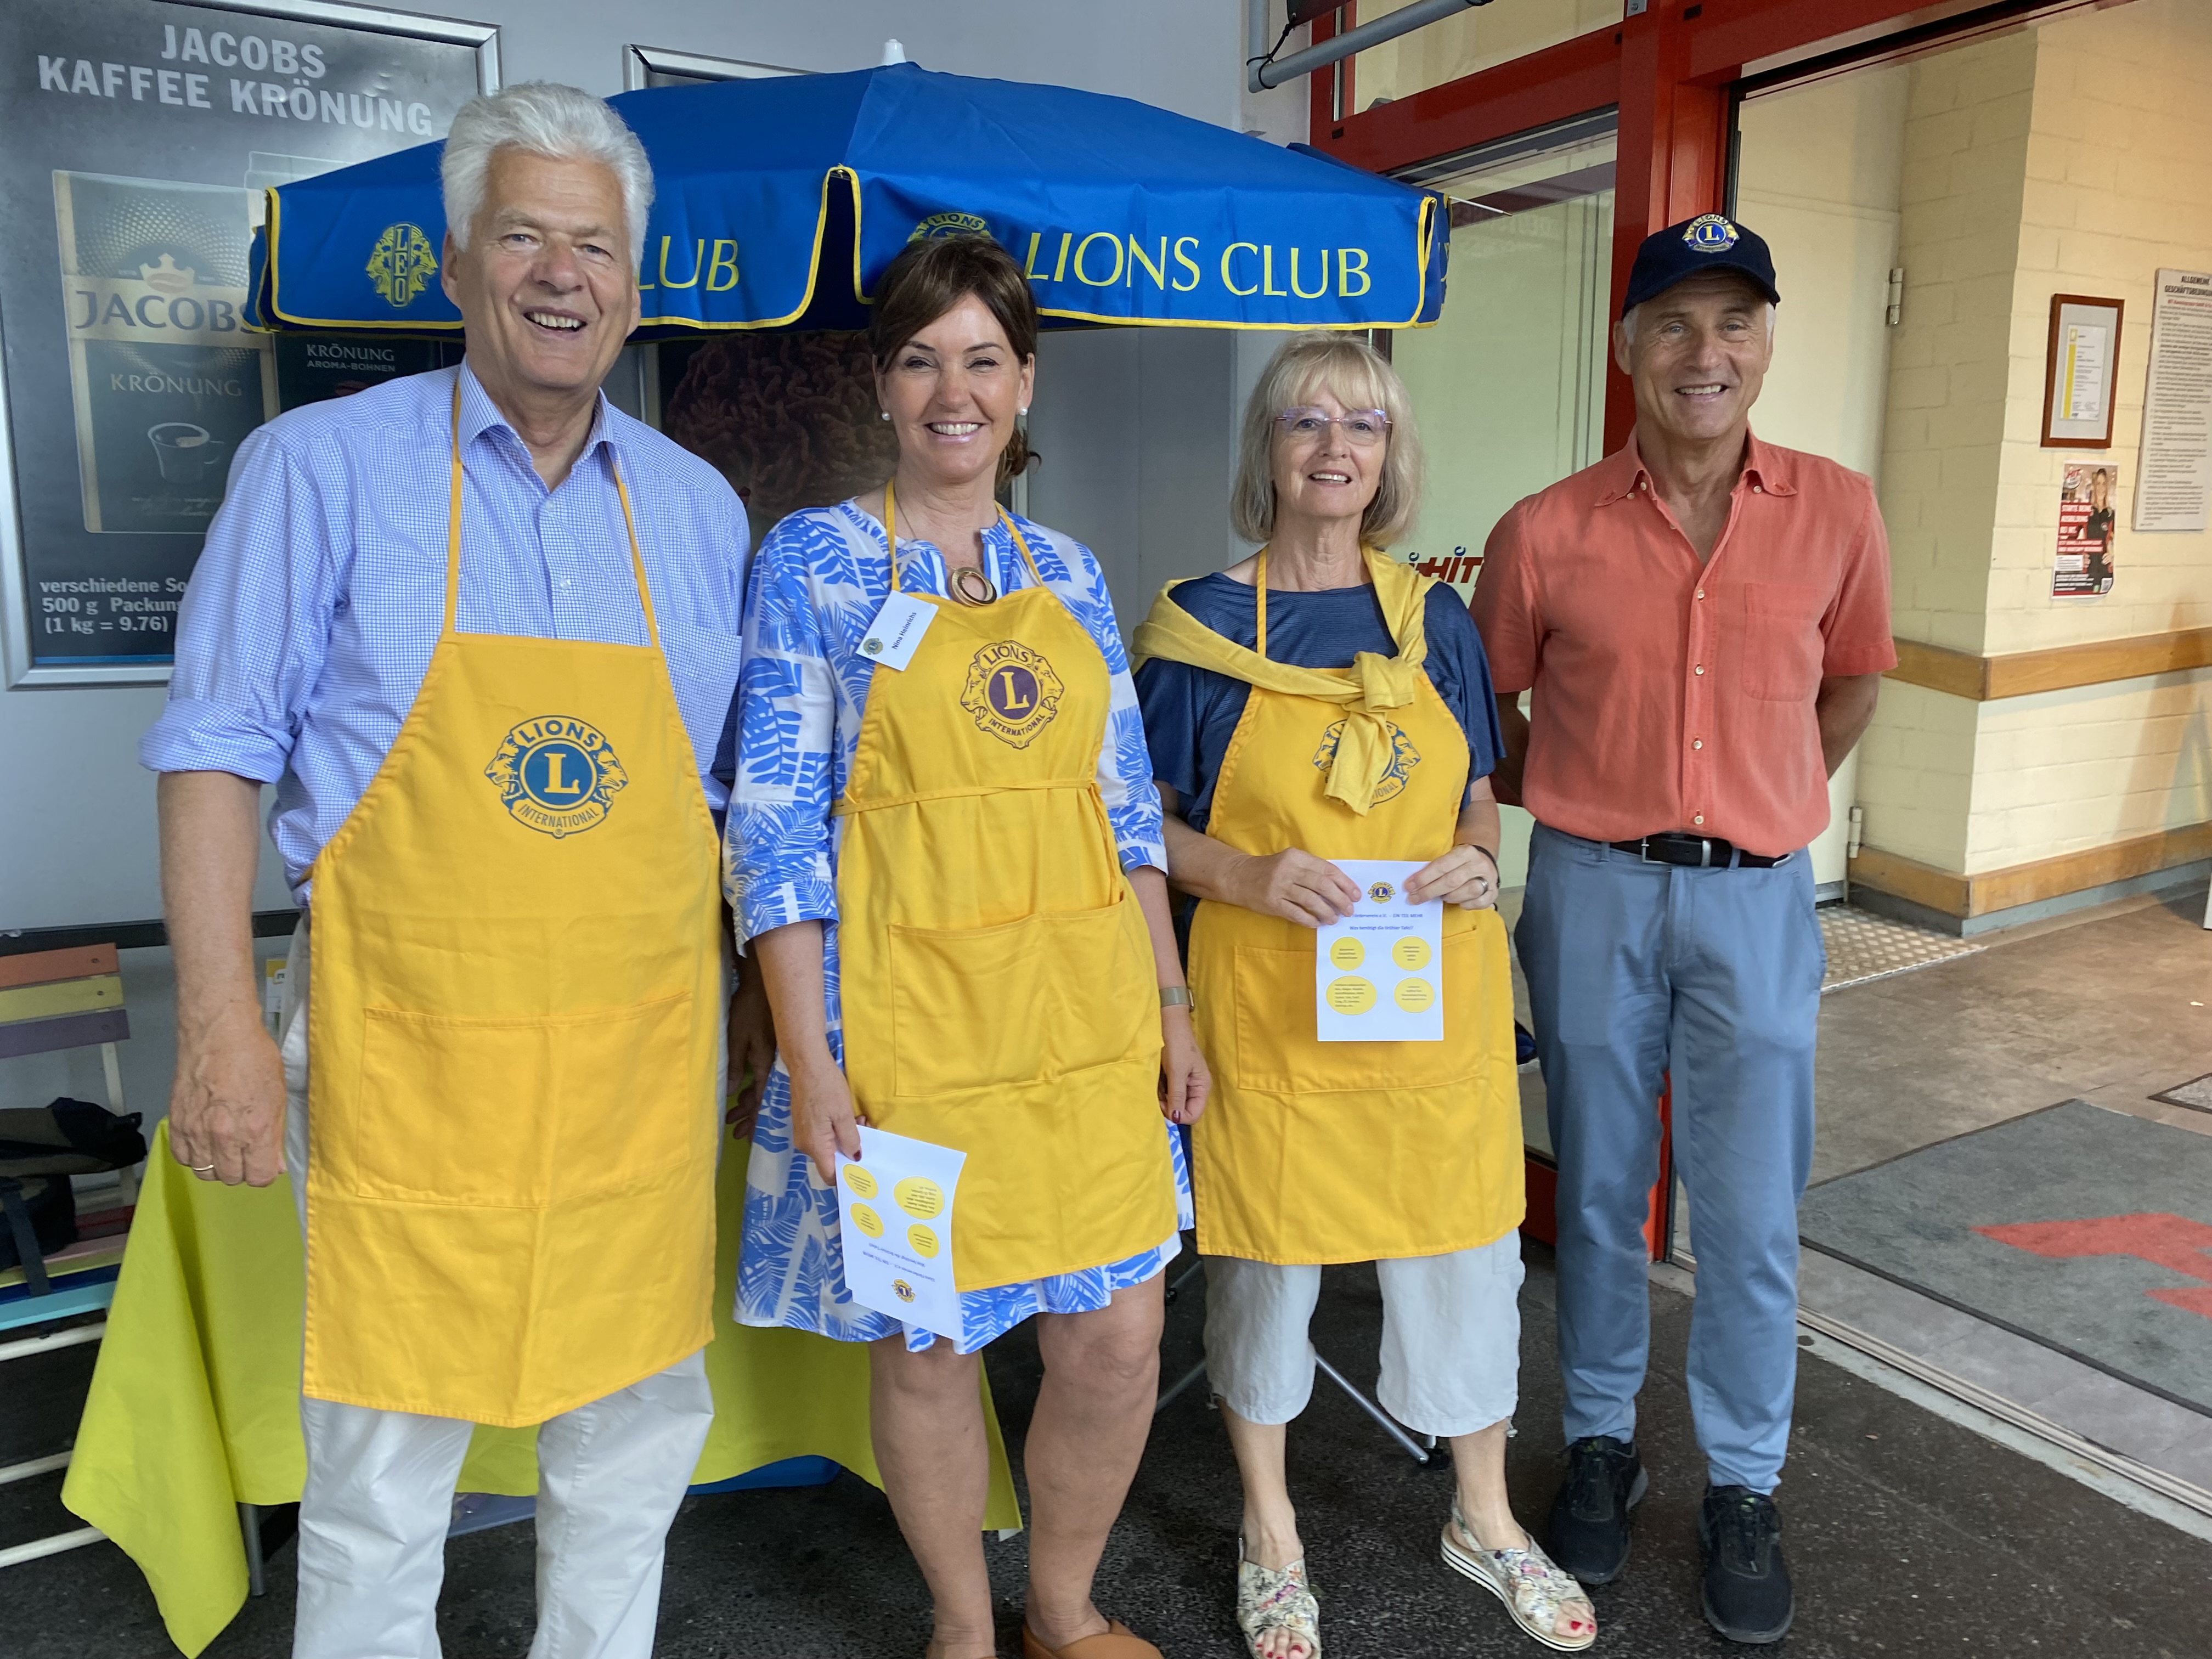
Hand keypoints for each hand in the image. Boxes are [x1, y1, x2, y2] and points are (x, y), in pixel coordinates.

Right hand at [168, 999, 286, 1185]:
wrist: (217, 1033)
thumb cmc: (254, 1057)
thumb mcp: (278, 1095)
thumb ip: (276, 1134)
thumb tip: (276, 1165)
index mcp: (255, 1130)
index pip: (260, 1177)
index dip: (265, 1172)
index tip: (266, 1161)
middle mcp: (223, 1136)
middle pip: (232, 1177)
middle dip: (243, 1169)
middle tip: (245, 1150)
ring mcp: (196, 1131)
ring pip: (205, 1172)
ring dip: (217, 1164)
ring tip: (224, 1146)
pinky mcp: (176, 1123)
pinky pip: (183, 1158)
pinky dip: (194, 1156)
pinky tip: (204, 1141)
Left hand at [724, 965, 777, 1143]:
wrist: (762, 987)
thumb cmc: (748, 1012)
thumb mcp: (737, 1040)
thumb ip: (734, 1068)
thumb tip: (731, 1094)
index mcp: (765, 1065)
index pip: (760, 1100)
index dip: (753, 1118)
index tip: (744, 1135)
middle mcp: (771, 1066)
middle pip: (761, 1098)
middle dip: (748, 1116)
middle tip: (735, 1132)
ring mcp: (770, 1059)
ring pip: (760, 1088)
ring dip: (747, 1102)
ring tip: (733, 1116)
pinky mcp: (768, 1051)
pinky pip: (759, 1077)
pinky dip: (750, 1088)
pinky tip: (741, 1092)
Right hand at [788, 1051, 861, 1178]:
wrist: (806, 1064)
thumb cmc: (826, 1087)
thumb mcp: (844, 1114)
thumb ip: (851, 1140)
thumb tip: (855, 1157)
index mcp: (815, 1146)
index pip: (829, 1175)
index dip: (846, 1175)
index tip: (864, 1167)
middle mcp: (805, 1145)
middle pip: (831, 1160)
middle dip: (851, 1149)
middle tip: (866, 1129)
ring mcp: (802, 1134)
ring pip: (828, 1146)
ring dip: (845, 1137)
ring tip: (859, 1118)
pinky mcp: (803, 1123)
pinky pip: (822, 1136)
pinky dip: (835, 1130)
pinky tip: (846, 1115)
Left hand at [1158, 1005, 1209, 1125]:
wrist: (1168, 1023)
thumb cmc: (1176, 1044)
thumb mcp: (1177, 1071)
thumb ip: (1177, 1095)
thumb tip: (1176, 1119)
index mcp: (1202, 1087)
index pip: (1193, 1114)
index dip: (1178, 1115)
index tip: (1163, 1104)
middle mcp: (1194, 1088)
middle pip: (1182, 1110)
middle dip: (1168, 1106)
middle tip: (1157, 1093)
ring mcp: (1184, 1084)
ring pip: (1172, 1103)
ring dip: (1162, 1098)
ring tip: (1156, 1083)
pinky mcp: (1174, 1079)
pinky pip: (1167, 1093)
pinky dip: (1159, 1090)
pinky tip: (1155, 1080)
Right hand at [1227, 847, 1361, 926]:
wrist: (1239, 877)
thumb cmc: (1271, 870)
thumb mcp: (1291, 862)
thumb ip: (1311, 870)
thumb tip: (1340, 888)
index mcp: (1297, 856)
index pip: (1327, 869)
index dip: (1345, 883)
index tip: (1355, 895)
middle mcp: (1288, 869)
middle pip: (1322, 885)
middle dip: (1340, 899)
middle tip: (1349, 910)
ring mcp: (1279, 886)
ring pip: (1311, 900)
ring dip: (1327, 911)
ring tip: (1334, 919)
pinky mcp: (1271, 902)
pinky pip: (1296, 913)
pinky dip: (1309, 920)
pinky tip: (1317, 923)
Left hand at [1407, 843, 1499, 909]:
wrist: (1483, 861)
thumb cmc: (1459, 863)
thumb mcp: (1449, 858)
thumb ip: (1435, 868)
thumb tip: (1413, 884)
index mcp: (1465, 852)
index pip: (1442, 865)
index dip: (1424, 877)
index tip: (1409, 886)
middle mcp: (1478, 864)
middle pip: (1452, 880)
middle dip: (1430, 891)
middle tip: (1414, 899)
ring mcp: (1488, 878)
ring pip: (1469, 891)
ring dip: (1450, 897)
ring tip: (1441, 897)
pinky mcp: (1493, 892)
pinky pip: (1480, 902)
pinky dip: (1467, 904)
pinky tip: (1459, 903)